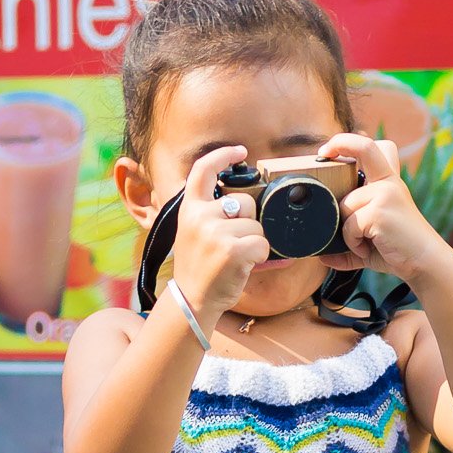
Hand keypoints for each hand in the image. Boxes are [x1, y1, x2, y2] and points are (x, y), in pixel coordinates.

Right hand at [169, 145, 269, 327]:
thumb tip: (253, 199)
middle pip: (245, 202)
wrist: (191, 300)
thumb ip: (214, 213)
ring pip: (257, 225)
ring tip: (235, 258)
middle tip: (233, 243)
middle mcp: (199, 216)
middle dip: (249, 221)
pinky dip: (260, 257)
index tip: (240, 152)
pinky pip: (263, 244)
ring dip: (254, 242)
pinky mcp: (231, 250)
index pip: (203, 170)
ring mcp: (214, 232)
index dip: (223, 155)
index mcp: (189, 208)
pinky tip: (244, 265)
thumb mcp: (195, 233)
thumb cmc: (199, 268)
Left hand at [316, 133, 446, 283]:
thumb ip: (349, 239)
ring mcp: (384, 194)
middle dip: (338, 144)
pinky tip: (368, 248)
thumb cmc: (399, 250)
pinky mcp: (379, 211)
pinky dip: (353, 242)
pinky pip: (350, 225)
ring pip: (345, 204)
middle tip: (321, 157)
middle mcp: (388, 182)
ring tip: (364, 243)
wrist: (425, 263)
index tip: (325, 151)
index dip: (346, 142)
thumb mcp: (372, 238)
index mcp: (388, 182)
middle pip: (363, 148)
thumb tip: (322, 255)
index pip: (370, 148)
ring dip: (347, 230)